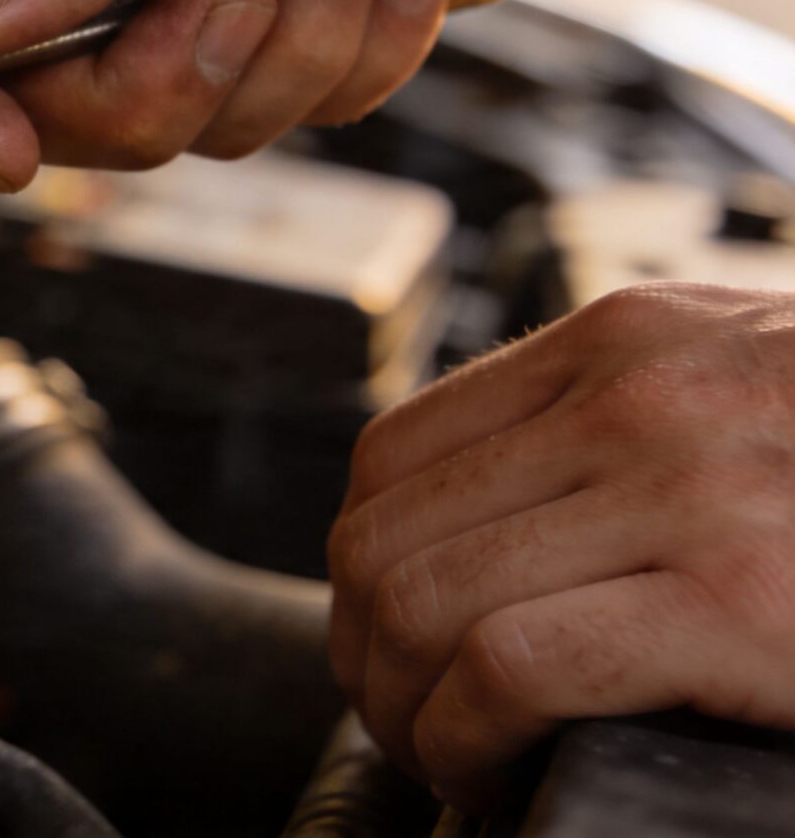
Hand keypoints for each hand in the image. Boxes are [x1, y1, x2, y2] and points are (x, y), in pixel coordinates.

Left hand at [327, 283, 794, 809]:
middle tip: (406, 729)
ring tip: (446, 760)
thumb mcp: (751, 395)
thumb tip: (486, 528)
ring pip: (417, 598)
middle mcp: (639, 395)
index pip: (394, 453)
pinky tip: (494, 773)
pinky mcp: (738, 600)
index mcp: (631, 340)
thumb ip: (629, 423)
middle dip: (364, 654)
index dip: (363, 568)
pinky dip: (465, 737)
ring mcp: (688, 490)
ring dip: (400, 707)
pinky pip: (506, 667)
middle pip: (382, 531)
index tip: (390, 649)